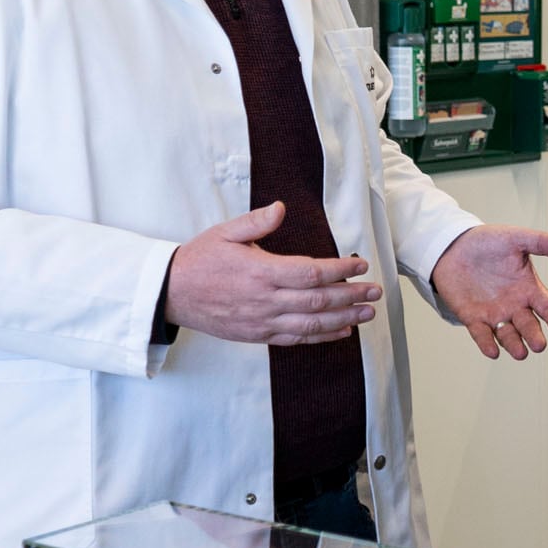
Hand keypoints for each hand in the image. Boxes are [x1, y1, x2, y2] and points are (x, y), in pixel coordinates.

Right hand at [165, 202, 382, 346]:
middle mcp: (265, 300)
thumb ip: (255, 222)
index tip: (361, 265)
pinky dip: (322, 336)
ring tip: (368, 313)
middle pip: (318, 301)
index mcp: (261, 272)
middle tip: (376, 291)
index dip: (340, 270)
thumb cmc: (199, 260)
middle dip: (351, 296)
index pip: (311, 273)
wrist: (171, 294)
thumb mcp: (224, 233)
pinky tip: (342, 331)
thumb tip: (280, 208)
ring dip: (344, 319)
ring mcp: (262, 321)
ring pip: (312, 324)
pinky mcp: (258, 336)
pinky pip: (296, 338)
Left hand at [430, 225, 547, 360]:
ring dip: (514, 345)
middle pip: (529, 326)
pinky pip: (482, 334)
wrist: (453, 247)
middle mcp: (515, 305)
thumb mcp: (515, 238)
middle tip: (539, 345)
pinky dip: (487, 343)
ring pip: (508, 335)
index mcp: (528, 288)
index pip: (547, 306)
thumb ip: (540, 242)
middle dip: (534, 336)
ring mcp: (495, 314)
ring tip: (520, 353)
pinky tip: (492, 351)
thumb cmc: (487, 242)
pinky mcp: (473, 318)